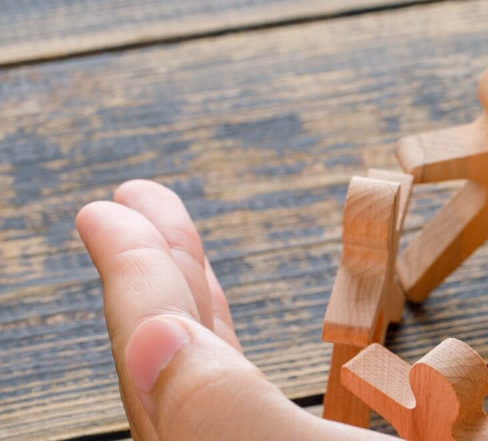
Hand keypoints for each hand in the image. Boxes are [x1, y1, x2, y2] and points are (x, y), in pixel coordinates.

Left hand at [77, 180, 392, 439]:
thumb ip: (231, 417)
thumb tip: (154, 341)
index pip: (163, 360)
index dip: (136, 277)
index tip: (110, 210)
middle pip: (175, 360)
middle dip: (158, 271)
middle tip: (133, 203)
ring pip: (207, 378)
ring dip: (192, 300)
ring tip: (174, 247)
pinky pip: (242, 400)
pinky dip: (230, 348)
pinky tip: (225, 335)